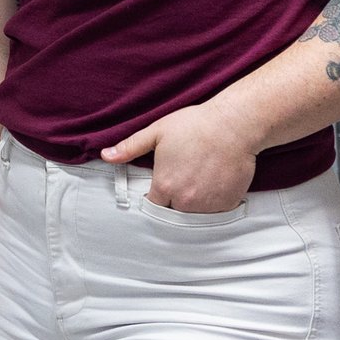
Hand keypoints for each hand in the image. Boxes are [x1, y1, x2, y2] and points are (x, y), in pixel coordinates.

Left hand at [100, 100, 258, 212]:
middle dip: (173, 201)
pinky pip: (215, 212)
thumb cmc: (194, 125)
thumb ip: (130, 147)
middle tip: (182, 181)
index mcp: (164, 186)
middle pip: (173, 212)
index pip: (152, 205)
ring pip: (194, 214)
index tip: (161, 186)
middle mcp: (184, 201)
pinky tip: (214, 183)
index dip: (155, 196)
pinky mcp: (227, 204)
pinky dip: (213, 203)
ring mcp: (207, 205)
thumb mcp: (157, 132)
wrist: (234, 125)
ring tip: (199, 181)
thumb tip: (106, 156)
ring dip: (193, 204)